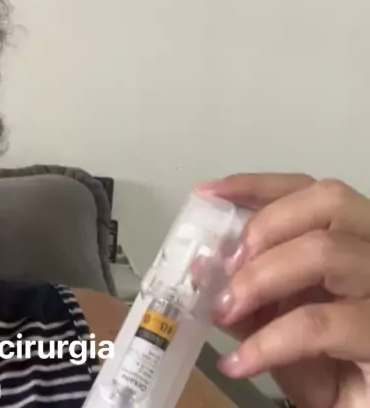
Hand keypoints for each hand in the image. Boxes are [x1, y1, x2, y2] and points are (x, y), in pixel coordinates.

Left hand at [195, 173, 369, 407]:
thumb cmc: (326, 370)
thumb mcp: (273, 325)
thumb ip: (243, 294)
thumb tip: (203, 268)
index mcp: (353, 244)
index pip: (312, 192)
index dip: (259, 185)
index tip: (208, 194)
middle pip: (329, 201)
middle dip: (263, 226)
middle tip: (226, 267)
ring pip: (327, 250)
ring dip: (260, 276)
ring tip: (227, 310)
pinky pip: (321, 323)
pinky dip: (269, 340)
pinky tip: (241, 362)